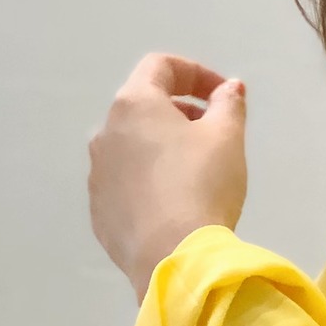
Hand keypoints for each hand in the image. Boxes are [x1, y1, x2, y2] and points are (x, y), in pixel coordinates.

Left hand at [88, 53, 248, 303]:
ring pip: (131, 148)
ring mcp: (97, 173)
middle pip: (143, 107)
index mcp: (134, 104)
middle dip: (179, 112)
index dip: (196, 73)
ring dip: (160, 149)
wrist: (173, 258)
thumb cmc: (202, 186)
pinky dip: (148, 183)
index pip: (161, 67)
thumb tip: (229, 88)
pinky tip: (173, 206)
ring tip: (193, 174)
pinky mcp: (99, 212)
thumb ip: (228, 105)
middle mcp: (105, 132)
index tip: (223, 95)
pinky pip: (125, 185)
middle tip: (212, 135)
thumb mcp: (227, 139)